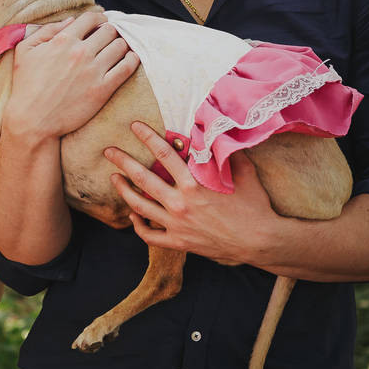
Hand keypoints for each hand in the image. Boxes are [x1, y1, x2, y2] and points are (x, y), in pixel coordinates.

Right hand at [5, 12, 138, 140]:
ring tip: (117, 50)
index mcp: (63, 40)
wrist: (33, 121)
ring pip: (120, 46)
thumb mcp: (25, 50)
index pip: (91, 18)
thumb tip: (70, 21)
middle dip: (110, 32)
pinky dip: (132, 59)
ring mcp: (93, 70)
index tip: (100, 25)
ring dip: (120, 45)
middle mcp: (81, 52)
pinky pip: (127, 67)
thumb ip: (47, 30)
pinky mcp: (103, 89)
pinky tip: (130, 59)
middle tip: (108, 40)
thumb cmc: (26, 86)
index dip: (98, 19)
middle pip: (109, 31)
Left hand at [104, 121, 282, 265]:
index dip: (147, 137)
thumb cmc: (254, 204)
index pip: (164, 154)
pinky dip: (137, 226)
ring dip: (124, 190)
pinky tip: (132, 216)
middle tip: (109, 151)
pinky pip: (150, 236)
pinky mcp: (179, 243)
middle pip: (143, 178)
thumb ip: (226, 152)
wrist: (260, 241)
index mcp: (194, 183)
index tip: (134, 126)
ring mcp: (176, 225)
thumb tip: (218, 130)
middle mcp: (180, 203)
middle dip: (123, 161)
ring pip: (140, 206)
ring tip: (113, 178)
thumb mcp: (243, 171)